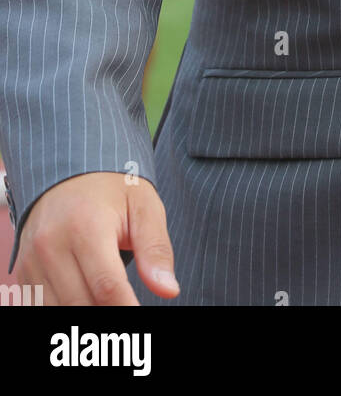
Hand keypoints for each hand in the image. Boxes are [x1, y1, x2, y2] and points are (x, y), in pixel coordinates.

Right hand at [15, 171, 178, 304]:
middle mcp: (51, 245)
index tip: (143, 317)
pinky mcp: (23, 271)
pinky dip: (66, 308)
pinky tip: (87, 299)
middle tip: (130, 305)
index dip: (128, 310)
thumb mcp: (144, 206)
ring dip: (87, 312)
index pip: (107, 287)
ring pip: (60, 310)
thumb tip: (170, 290)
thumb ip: (156, 249)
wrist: (69, 170)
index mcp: (85, 226)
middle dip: (110, 314)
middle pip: (82, 304)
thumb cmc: (114, 188)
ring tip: (111, 301)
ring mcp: (32, 260)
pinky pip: (43, 305)